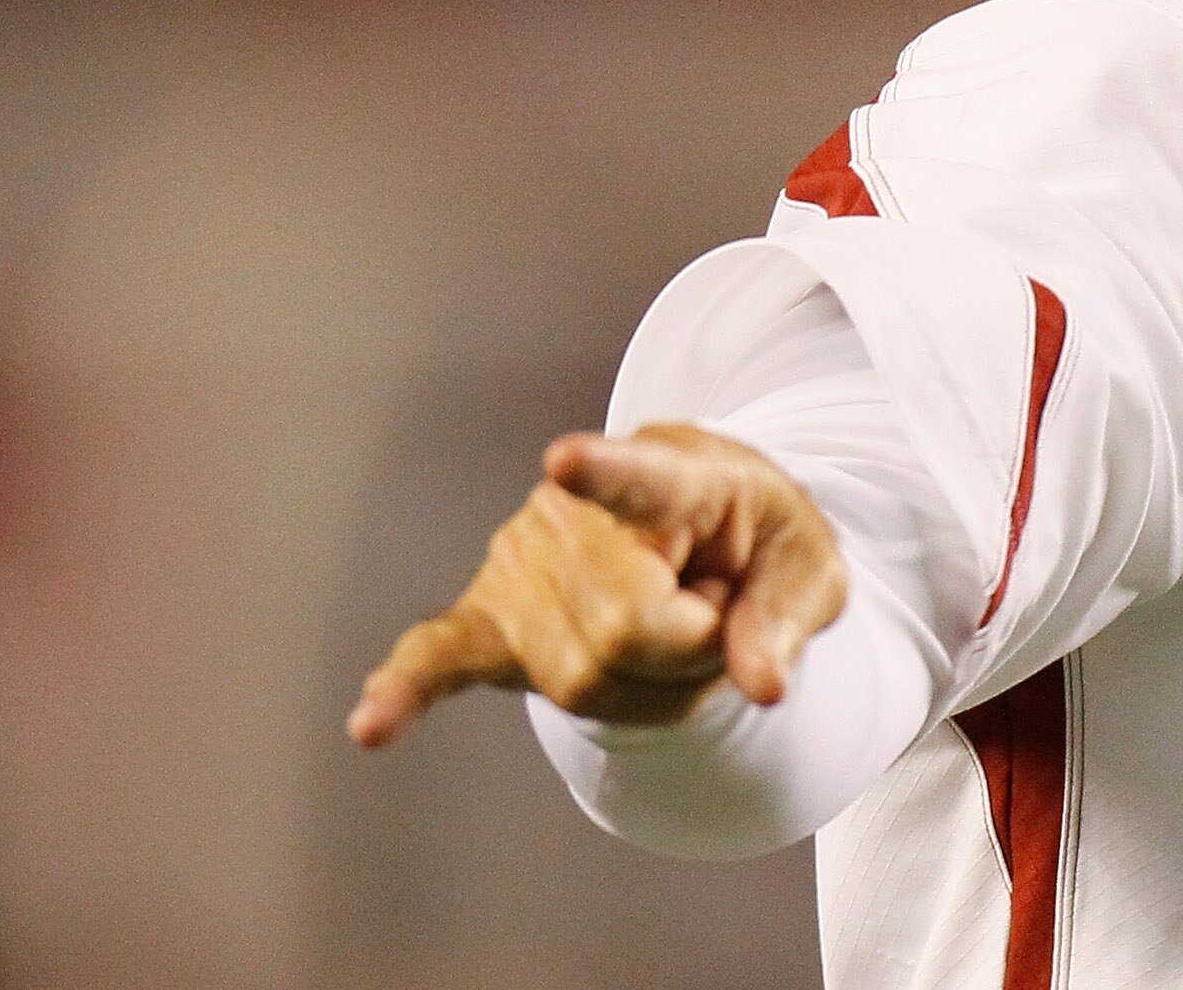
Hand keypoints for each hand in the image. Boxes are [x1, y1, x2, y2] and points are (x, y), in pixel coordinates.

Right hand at [346, 423, 847, 748]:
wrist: (703, 521)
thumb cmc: (757, 537)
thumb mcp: (808, 566)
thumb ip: (788, 618)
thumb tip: (763, 687)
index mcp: (673, 475)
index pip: (637, 477)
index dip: (602, 472)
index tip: (563, 460)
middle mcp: (578, 511)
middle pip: (629, 629)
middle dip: (690, 652)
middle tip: (711, 612)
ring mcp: (522, 559)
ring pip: (581, 675)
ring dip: (642, 684)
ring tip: (665, 627)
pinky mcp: (489, 611)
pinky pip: (440, 654)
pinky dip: (410, 689)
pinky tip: (374, 723)